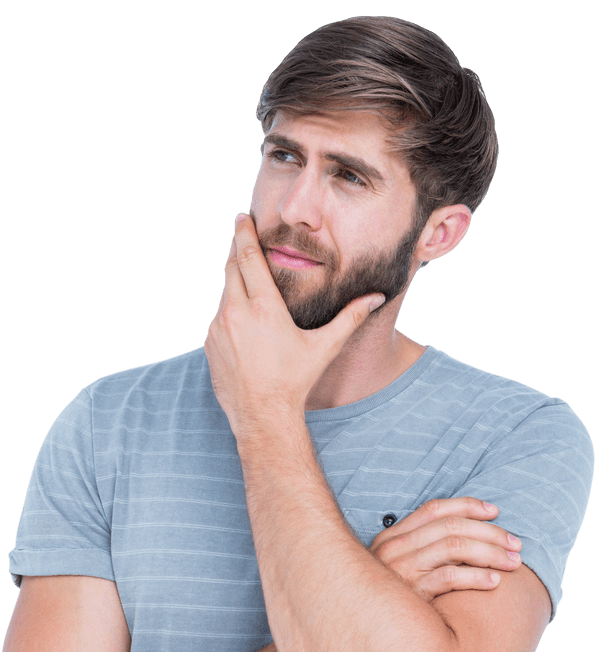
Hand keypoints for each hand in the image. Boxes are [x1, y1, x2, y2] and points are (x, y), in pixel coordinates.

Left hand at [203, 213, 384, 438]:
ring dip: (234, 284)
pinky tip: (243, 323)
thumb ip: (351, 318)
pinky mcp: (209, 344)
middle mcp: (235, 312)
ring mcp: (218, 328)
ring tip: (248, 284)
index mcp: (263, 306)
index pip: (247, 256)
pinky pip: (218, 318)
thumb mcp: (325, 346)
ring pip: (224, 293)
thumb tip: (377, 297)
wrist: (262, 415)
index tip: (241, 217)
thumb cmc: (295, 381)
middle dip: (236, 250)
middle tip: (240, 235)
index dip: (243, 233)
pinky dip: (229, 312)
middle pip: (230, 267)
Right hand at [368, 498, 521, 600]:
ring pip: (455, 547)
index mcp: (392, 536)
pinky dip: (476, 577)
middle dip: (490, 532)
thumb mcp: (396, 567)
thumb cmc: (391, 600)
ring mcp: (402, 569)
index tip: (495, 512)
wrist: (369, 629)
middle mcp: (395, 548)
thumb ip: (421, 549)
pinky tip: (494, 582)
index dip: (468, 506)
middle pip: (451, 526)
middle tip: (516, 544)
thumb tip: (467, 536)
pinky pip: (450, 577)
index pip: (434, 509)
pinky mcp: (412, 593)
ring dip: (491, 553)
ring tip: (513, 562)